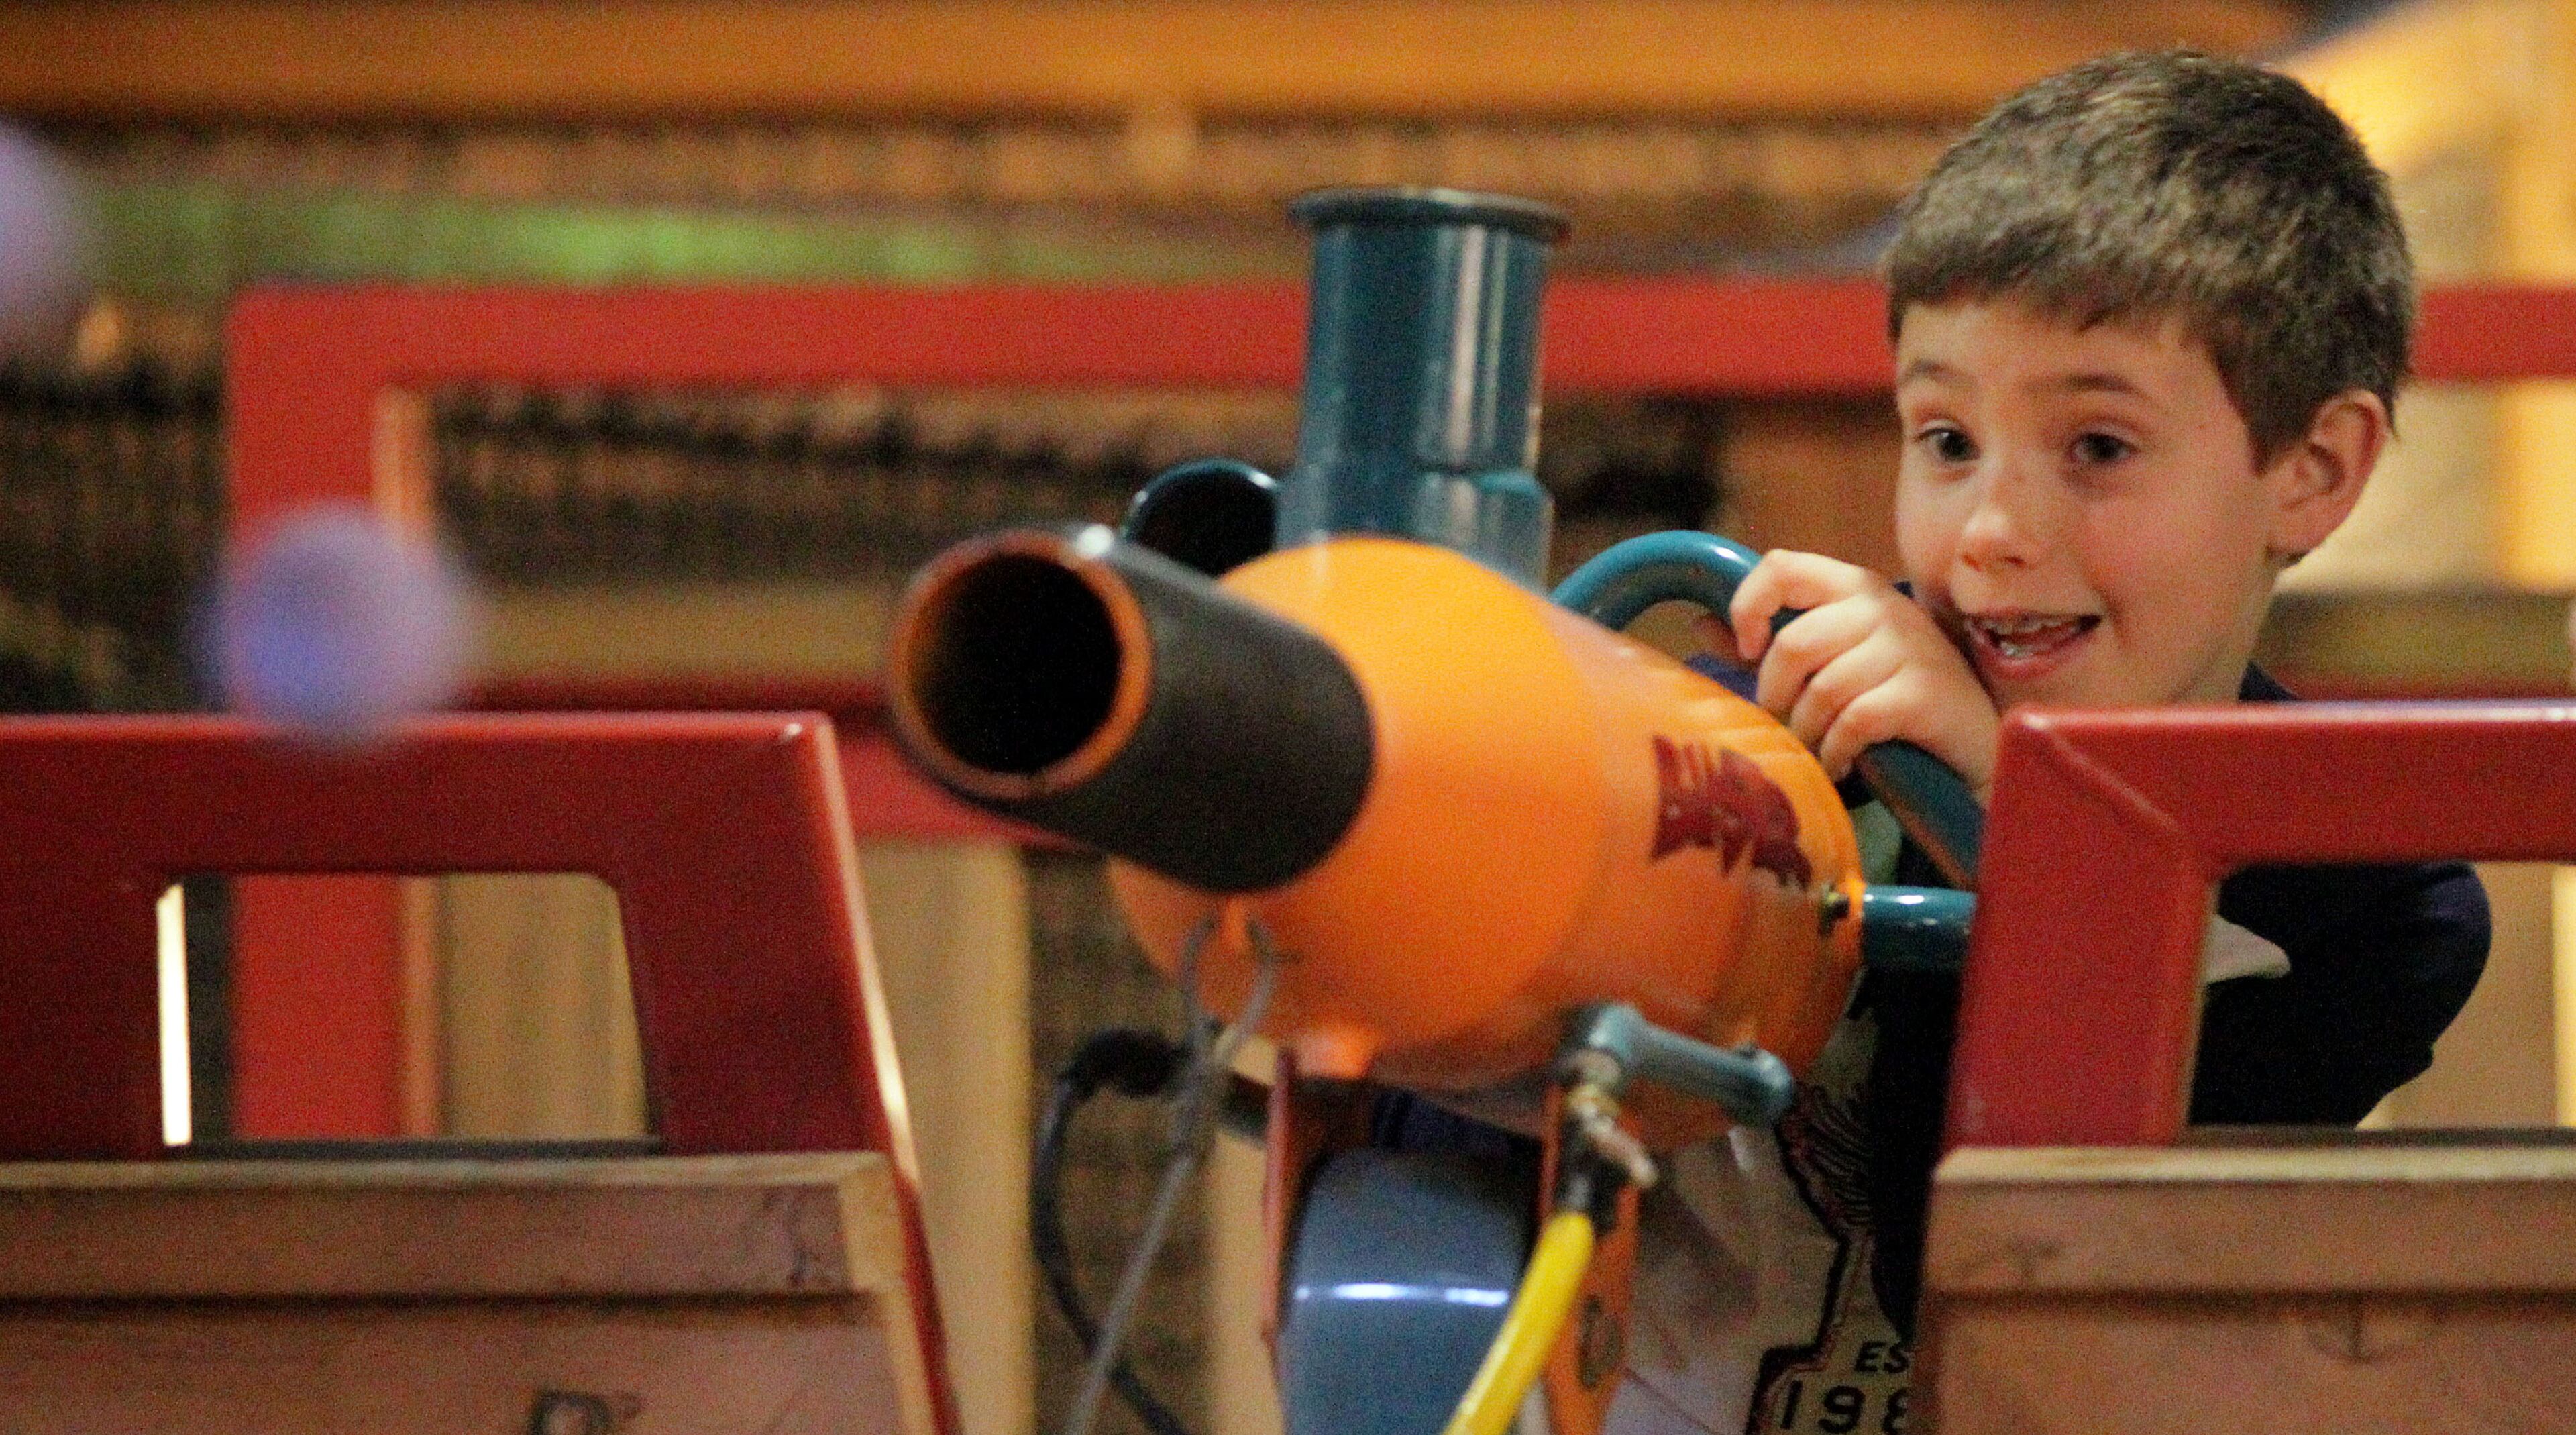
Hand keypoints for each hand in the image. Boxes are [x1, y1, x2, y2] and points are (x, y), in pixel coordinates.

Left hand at [1701, 550, 2000, 799]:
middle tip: (1785, 726)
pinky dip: (1836, 753)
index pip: (1782, 566)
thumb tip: (1701, 625)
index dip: (1749, 605)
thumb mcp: (1832, 663)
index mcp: (1853, 587)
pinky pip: (1854, 722)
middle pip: (1794, 644)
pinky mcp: (1925, 692)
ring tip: (1817, 750)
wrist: (1973, 745)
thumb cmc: (1893, 700)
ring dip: (1807, 733)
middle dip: (1775, 698)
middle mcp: (1882, 606)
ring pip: (1822, 691)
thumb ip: (1768, 644)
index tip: (1749, 651)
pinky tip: (1842, 764)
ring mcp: (1909, 646)